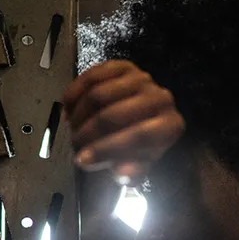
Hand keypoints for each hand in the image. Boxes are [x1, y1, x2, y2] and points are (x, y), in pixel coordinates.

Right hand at [62, 60, 185, 183]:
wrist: (141, 122)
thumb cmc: (141, 147)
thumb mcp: (139, 166)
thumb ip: (133, 173)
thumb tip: (121, 173)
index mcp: (171, 125)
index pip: (139, 136)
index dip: (107, 149)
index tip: (82, 160)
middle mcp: (162, 98)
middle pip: (114, 115)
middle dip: (88, 133)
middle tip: (74, 145)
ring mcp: (142, 79)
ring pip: (99, 95)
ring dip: (79, 115)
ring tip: (72, 128)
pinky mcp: (124, 66)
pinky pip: (91, 76)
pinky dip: (75, 92)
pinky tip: (67, 107)